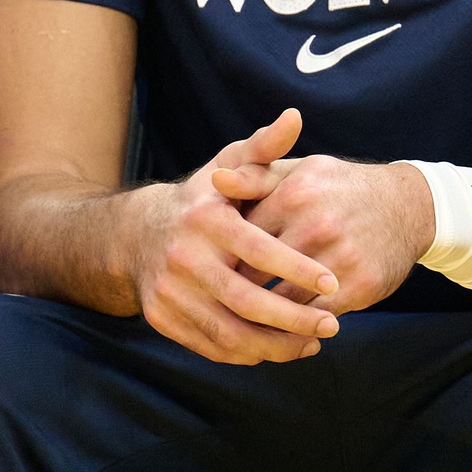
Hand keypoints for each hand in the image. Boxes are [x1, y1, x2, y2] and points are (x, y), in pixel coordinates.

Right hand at [123, 108, 346, 363]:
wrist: (138, 234)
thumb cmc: (203, 199)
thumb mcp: (227, 166)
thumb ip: (264, 148)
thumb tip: (295, 117)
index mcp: (206, 221)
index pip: (258, 250)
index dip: (297, 269)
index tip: (334, 282)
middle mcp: (183, 258)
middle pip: (245, 301)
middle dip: (294, 318)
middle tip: (333, 326)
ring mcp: (168, 293)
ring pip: (229, 333)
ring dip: (276, 346)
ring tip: (314, 343)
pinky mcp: (162, 319)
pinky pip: (211, 347)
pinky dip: (248, 354)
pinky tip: (280, 349)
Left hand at [226, 153, 431, 315]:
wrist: (409, 205)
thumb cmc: (340, 188)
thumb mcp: (299, 171)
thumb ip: (255, 176)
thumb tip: (216, 180)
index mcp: (294, 195)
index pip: (239, 240)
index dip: (221, 260)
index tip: (211, 274)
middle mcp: (317, 225)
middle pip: (256, 275)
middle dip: (234, 293)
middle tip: (219, 306)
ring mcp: (340, 258)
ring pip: (283, 303)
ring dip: (263, 318)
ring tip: (245, 325)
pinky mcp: (361, 285)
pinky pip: (317, 317)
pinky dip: (298, 328)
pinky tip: (286, 330)